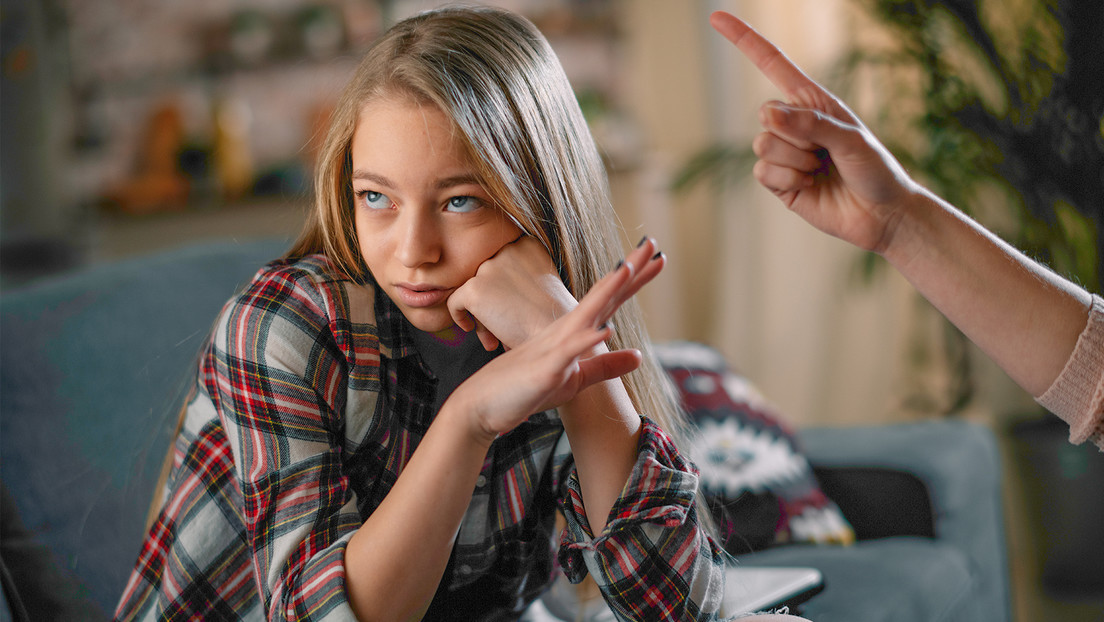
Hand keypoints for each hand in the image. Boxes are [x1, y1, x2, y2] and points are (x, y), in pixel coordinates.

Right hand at [446, 239, 665, 441]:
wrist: (482, 405)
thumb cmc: (525, 389)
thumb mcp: (575, 379)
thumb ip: (606, 366)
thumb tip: (639, 356)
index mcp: (574, 332)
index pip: (610, 300)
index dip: (634, 279)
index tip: (657, 258)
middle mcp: (565, 332)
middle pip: (603, 295)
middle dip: (628, 270)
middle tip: (653, 243)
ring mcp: (554, 348)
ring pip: (585, 314)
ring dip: (607, 291)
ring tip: (629, 268)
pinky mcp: (544, 370)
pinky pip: (567, 352)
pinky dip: (585, 340)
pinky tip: (605, 329)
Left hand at [447, 236, 577, 350]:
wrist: (560, 336)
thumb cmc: (554, 319)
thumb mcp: (542, 283)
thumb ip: (516, 276)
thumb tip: (488, 286)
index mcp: (527, 244)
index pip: (500, 262)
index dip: (502, 288)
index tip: (512, 308)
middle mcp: (507, 249)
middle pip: (485, 275)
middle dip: (492, 302)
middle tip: (503, 324)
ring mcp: (489, 267)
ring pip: (472, 290)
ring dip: (481, 314)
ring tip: (494, 335)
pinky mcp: (475, 288)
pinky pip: (455, 301)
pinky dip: (459, 316)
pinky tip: (470, 328)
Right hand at [710, 11, 918, 253]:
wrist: (880, 215)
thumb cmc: (874, 169)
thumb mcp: (851, 138)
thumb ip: (811, 123)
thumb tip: (767, 116)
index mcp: (811, 101)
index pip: (771, 63)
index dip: (744, 40)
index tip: (716, 17)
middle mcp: (793, 123)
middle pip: (765, 115)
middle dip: (796, 135)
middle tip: (825, 152)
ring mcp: (783, 154)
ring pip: (762, 145)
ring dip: (795, 161)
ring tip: (821, 170)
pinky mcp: (777, 183)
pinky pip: (763, 173)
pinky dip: (788, 180)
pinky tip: (809, 186)